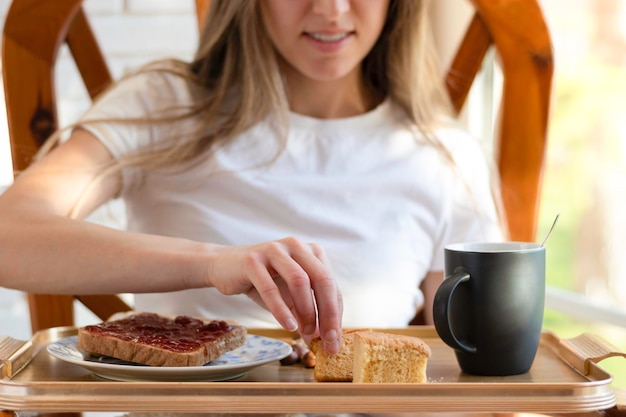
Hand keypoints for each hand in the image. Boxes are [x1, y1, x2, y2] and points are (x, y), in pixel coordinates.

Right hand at [205, 237, 342, 353]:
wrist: (223, 266)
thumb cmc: (261, 282)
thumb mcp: (288, 296)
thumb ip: (307, 312)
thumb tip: (324, 340)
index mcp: (310, 251)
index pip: (331, 284)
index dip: (336, 313)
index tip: (335, 339)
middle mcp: (296, 246)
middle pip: (321, 279)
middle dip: (328, 312)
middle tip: (327, 340)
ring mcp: (274, 250)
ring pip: (300, 281)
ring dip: (306, 311)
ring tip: (306, 333)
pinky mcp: (253, 260)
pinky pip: (270, 288)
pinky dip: (282, 310)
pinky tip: (288, 326)